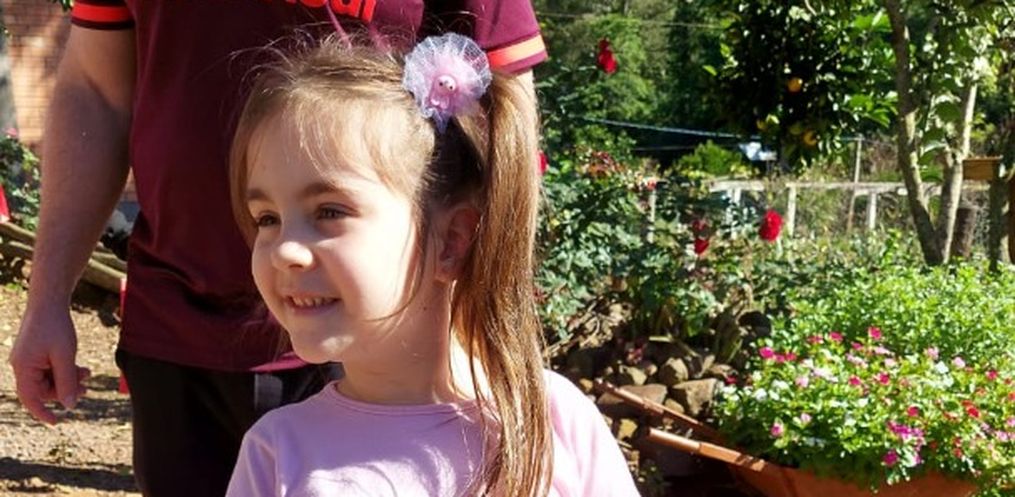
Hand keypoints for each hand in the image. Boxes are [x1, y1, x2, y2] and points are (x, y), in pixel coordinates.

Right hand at [8, 306, 89, 423]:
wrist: (50, 300)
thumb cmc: (56, 326)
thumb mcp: (64, 356)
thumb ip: (66, 382)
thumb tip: (69, 406)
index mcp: (23, 368)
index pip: (30, 399)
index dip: (42, 412)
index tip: (57, 422)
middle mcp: (22, 365)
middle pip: (43, 389)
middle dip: (65, 391)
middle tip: (87, 389)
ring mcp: (28, 359)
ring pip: (49, 379)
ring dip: (68, 380)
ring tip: (87, 375)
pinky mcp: (36, 353)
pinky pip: (50, 369)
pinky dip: (65, 370)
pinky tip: (81, 368)